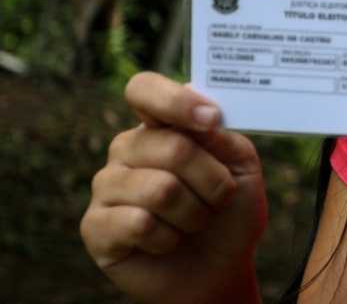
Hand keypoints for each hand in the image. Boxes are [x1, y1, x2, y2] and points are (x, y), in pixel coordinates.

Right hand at [80, 72, 267, 303]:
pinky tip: (168, 242)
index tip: (211, 120)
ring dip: (195, 213)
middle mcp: (127, 149)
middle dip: (212, 179)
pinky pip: (139, 223)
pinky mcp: (95, 226)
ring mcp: (107, 186)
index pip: (143, 89)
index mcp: (160, 125)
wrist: (221, 267)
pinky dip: (170, 238)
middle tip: (219, 198)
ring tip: (195, 222)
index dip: (174, 101)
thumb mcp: (242, 165)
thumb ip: (222, 134)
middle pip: (171, 145)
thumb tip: (198, 101)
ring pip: (160, 189)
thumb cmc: (230, 211)